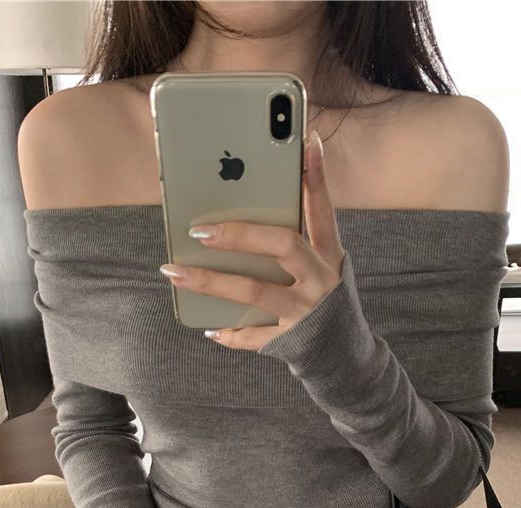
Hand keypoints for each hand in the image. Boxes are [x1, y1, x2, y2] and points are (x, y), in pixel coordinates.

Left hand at [158, 129, 346, 350]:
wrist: (346, 354)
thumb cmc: (323, 299)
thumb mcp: (323, 265)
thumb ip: (298, 237)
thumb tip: (252, 202)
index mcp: (329, 254)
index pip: (322, 209)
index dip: (315, 177)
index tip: (305, 142)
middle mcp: (320, 279)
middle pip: (282, 244)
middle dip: (240, 233)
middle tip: (199, 230)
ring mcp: (306, 311)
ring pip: (254, 291)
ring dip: (210, 281)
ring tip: (174, 272)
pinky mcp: (291, 340)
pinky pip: (253, 334)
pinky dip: (229, 331)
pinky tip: (209, 326)